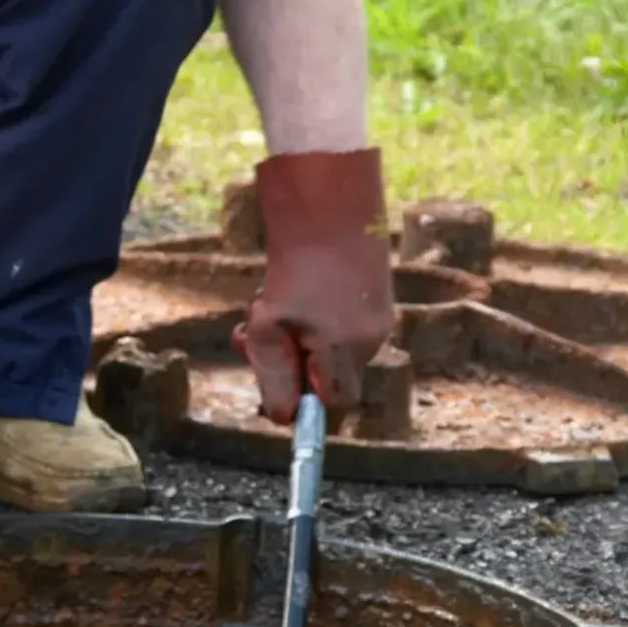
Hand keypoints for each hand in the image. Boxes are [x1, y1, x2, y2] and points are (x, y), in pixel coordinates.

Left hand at [232, 148, 394, 424]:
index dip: (304, 399)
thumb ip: (274, 375)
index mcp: (346, 352)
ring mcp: (378, 319)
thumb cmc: (295, 267)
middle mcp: (371, 341)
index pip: (333, 405)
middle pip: (329, 377)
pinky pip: (341, 324)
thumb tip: (282, 418)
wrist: (331, 207)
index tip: (276, 381)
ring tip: (269, 298)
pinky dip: (314, 317)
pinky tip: (295, 284)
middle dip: (289, 361)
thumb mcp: (268, 325)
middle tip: (250, 333)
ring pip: (330, 348)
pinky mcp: (376, 299)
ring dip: (296, 334)